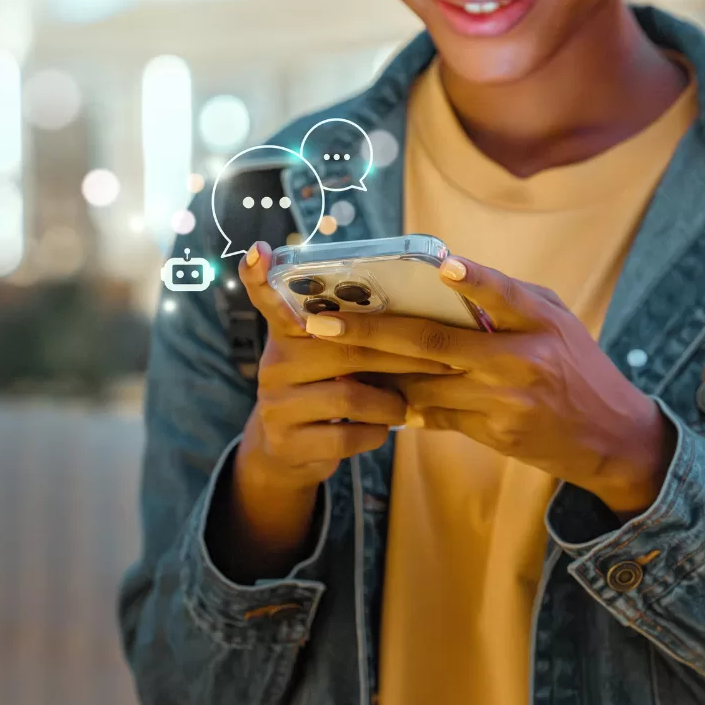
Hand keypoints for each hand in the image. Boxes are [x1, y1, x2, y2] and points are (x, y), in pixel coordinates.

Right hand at [237, 241, 455, 492]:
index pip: (268, 298)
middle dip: (402, 357)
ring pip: (349, 397)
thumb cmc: (326, 390)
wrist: (288, 452)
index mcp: (288, 332)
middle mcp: (276, 362)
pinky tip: (380, 429)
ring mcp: (276, 403)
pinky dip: (374, 433)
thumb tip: (420, 311)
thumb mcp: (329, 357)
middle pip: (345, 347)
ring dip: (390, 403)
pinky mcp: (287, 441)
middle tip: (445, 361)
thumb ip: (352, 333)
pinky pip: (345, 437)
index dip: (260, 276)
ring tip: (405, 405)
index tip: (259, 252)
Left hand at [302, 256, 676, 515]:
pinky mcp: (491, 433)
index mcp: (539, 322)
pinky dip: (402, 402)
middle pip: (433, 343)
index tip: (440, 265)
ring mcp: (502, 401)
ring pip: (421, 383)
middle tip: (321, 323)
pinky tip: (367, 390)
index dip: (473, 279)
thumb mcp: (555, 321)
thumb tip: (444, 277)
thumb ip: (507, 300)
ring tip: (326, 355)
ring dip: (373, 370)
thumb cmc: (578, 366)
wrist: (609, 438)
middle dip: (370, 332)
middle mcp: (519, 360)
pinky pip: (434, 413)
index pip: (502, 294)